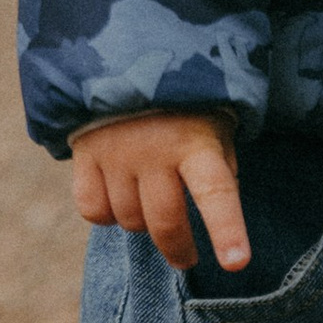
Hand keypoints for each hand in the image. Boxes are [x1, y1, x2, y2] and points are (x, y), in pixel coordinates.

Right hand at [71, 113, 247, 273]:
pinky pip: (93, 210)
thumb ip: (217, 166)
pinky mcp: (86, 154)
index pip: (216, 192)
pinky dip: (106, 215)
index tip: (236, 263)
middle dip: (179, 249)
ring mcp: (117, 153)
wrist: (129, 58)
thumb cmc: (186, 104)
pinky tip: (118, 200)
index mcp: (196, 142)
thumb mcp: (215, 126)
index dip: (227, 230)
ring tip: (154, 209)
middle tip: (187, 260)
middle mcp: (155, 150)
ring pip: (129, 219)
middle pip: (165, 222)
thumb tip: (213, 212)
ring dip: (143, 225)